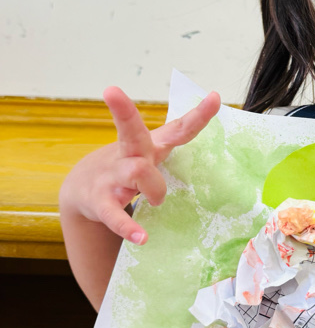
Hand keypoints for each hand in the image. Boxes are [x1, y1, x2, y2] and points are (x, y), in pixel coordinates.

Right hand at [60, 85, 220, 244]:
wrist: (82, 188)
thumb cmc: (128, 168)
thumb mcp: (150, 154)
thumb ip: (176, 148)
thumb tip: (219, 155)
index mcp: (149, 144)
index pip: (178, 127)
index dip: (199, 114)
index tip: (216, 96)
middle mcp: (129, 154)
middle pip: (131, 130)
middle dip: (123, 111)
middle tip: (111, 91)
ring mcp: (112, 176)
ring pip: (137, 172)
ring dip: (153, 188)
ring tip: (155, 200)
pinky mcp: (100, 201)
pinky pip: (114, 213)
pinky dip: (128, 227)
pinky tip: (141, 237)